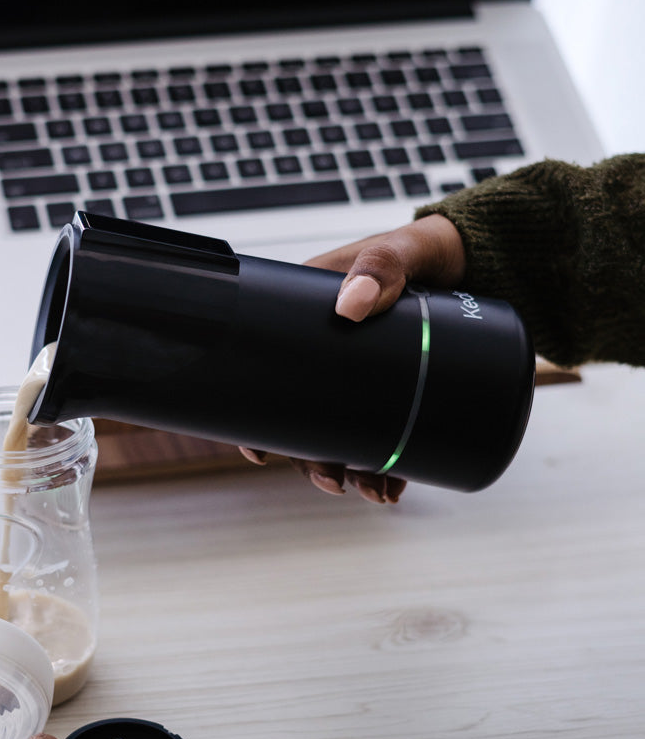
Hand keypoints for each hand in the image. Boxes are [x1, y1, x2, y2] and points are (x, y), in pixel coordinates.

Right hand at [241, 213, 466, 502]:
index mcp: (307, 314)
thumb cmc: (428, 247)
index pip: (268, 370)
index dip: (258, 419)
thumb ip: (381, 267)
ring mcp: (363, 373)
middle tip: (334, 481)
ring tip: (376, 492)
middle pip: (305, 416)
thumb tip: (352, 305)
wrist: (480, 259)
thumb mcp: (401, 250)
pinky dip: (387, 463)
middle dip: (314, 459)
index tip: (260, 453)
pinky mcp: (395, 386)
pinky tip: (397, 484)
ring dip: (353, 470)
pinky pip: (382, 430)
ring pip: (344, 431)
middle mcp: (328, 350)